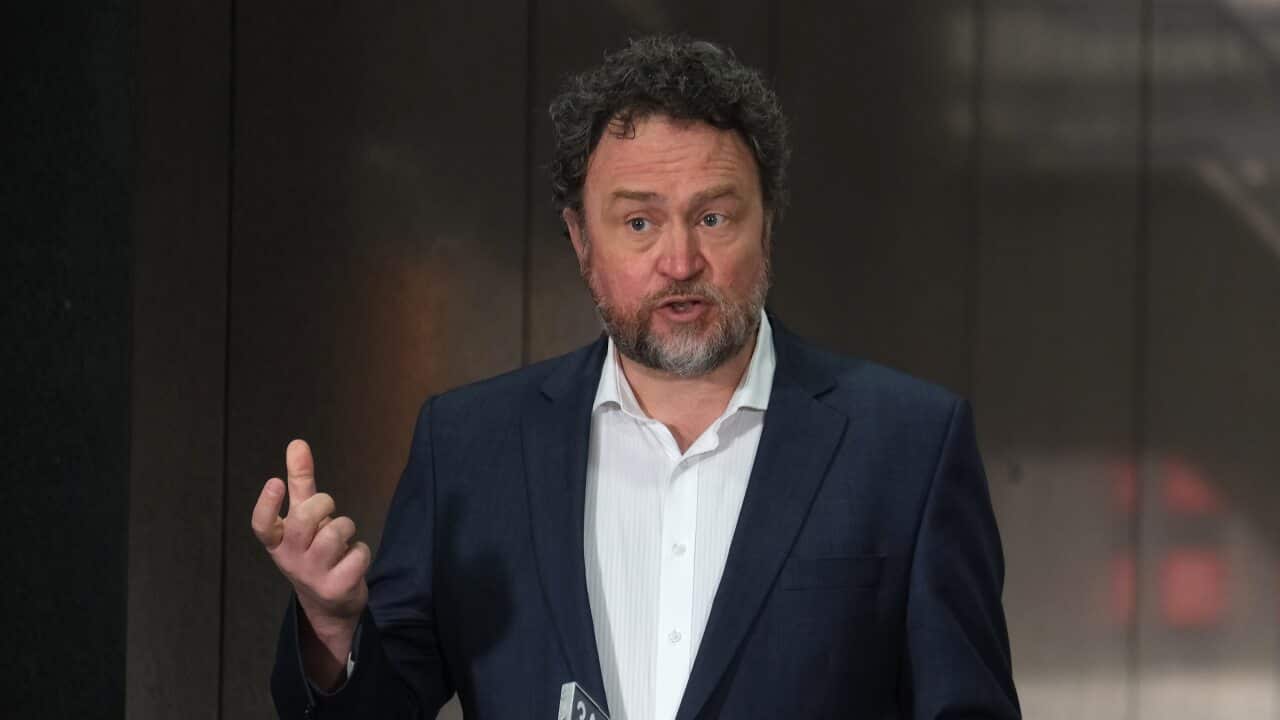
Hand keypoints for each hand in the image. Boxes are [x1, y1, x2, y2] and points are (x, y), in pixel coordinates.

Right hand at [252, 439, 370, 685]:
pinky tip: (353, 559)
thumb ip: (300, 482)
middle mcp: (289, 559)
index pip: (262, 525)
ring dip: (346, 527)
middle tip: (329, 510)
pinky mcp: (336, 588)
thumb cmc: (313, 548)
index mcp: (277, 542)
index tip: (275, 481)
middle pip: (303, 520)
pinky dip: (361, 551)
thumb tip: (297, 443)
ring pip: (333, 535)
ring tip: (343, 538)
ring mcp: (312, 576)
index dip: (267, 504)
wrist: (329, 602)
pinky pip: (357, 554)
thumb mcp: (304, 517)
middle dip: (323, 505)